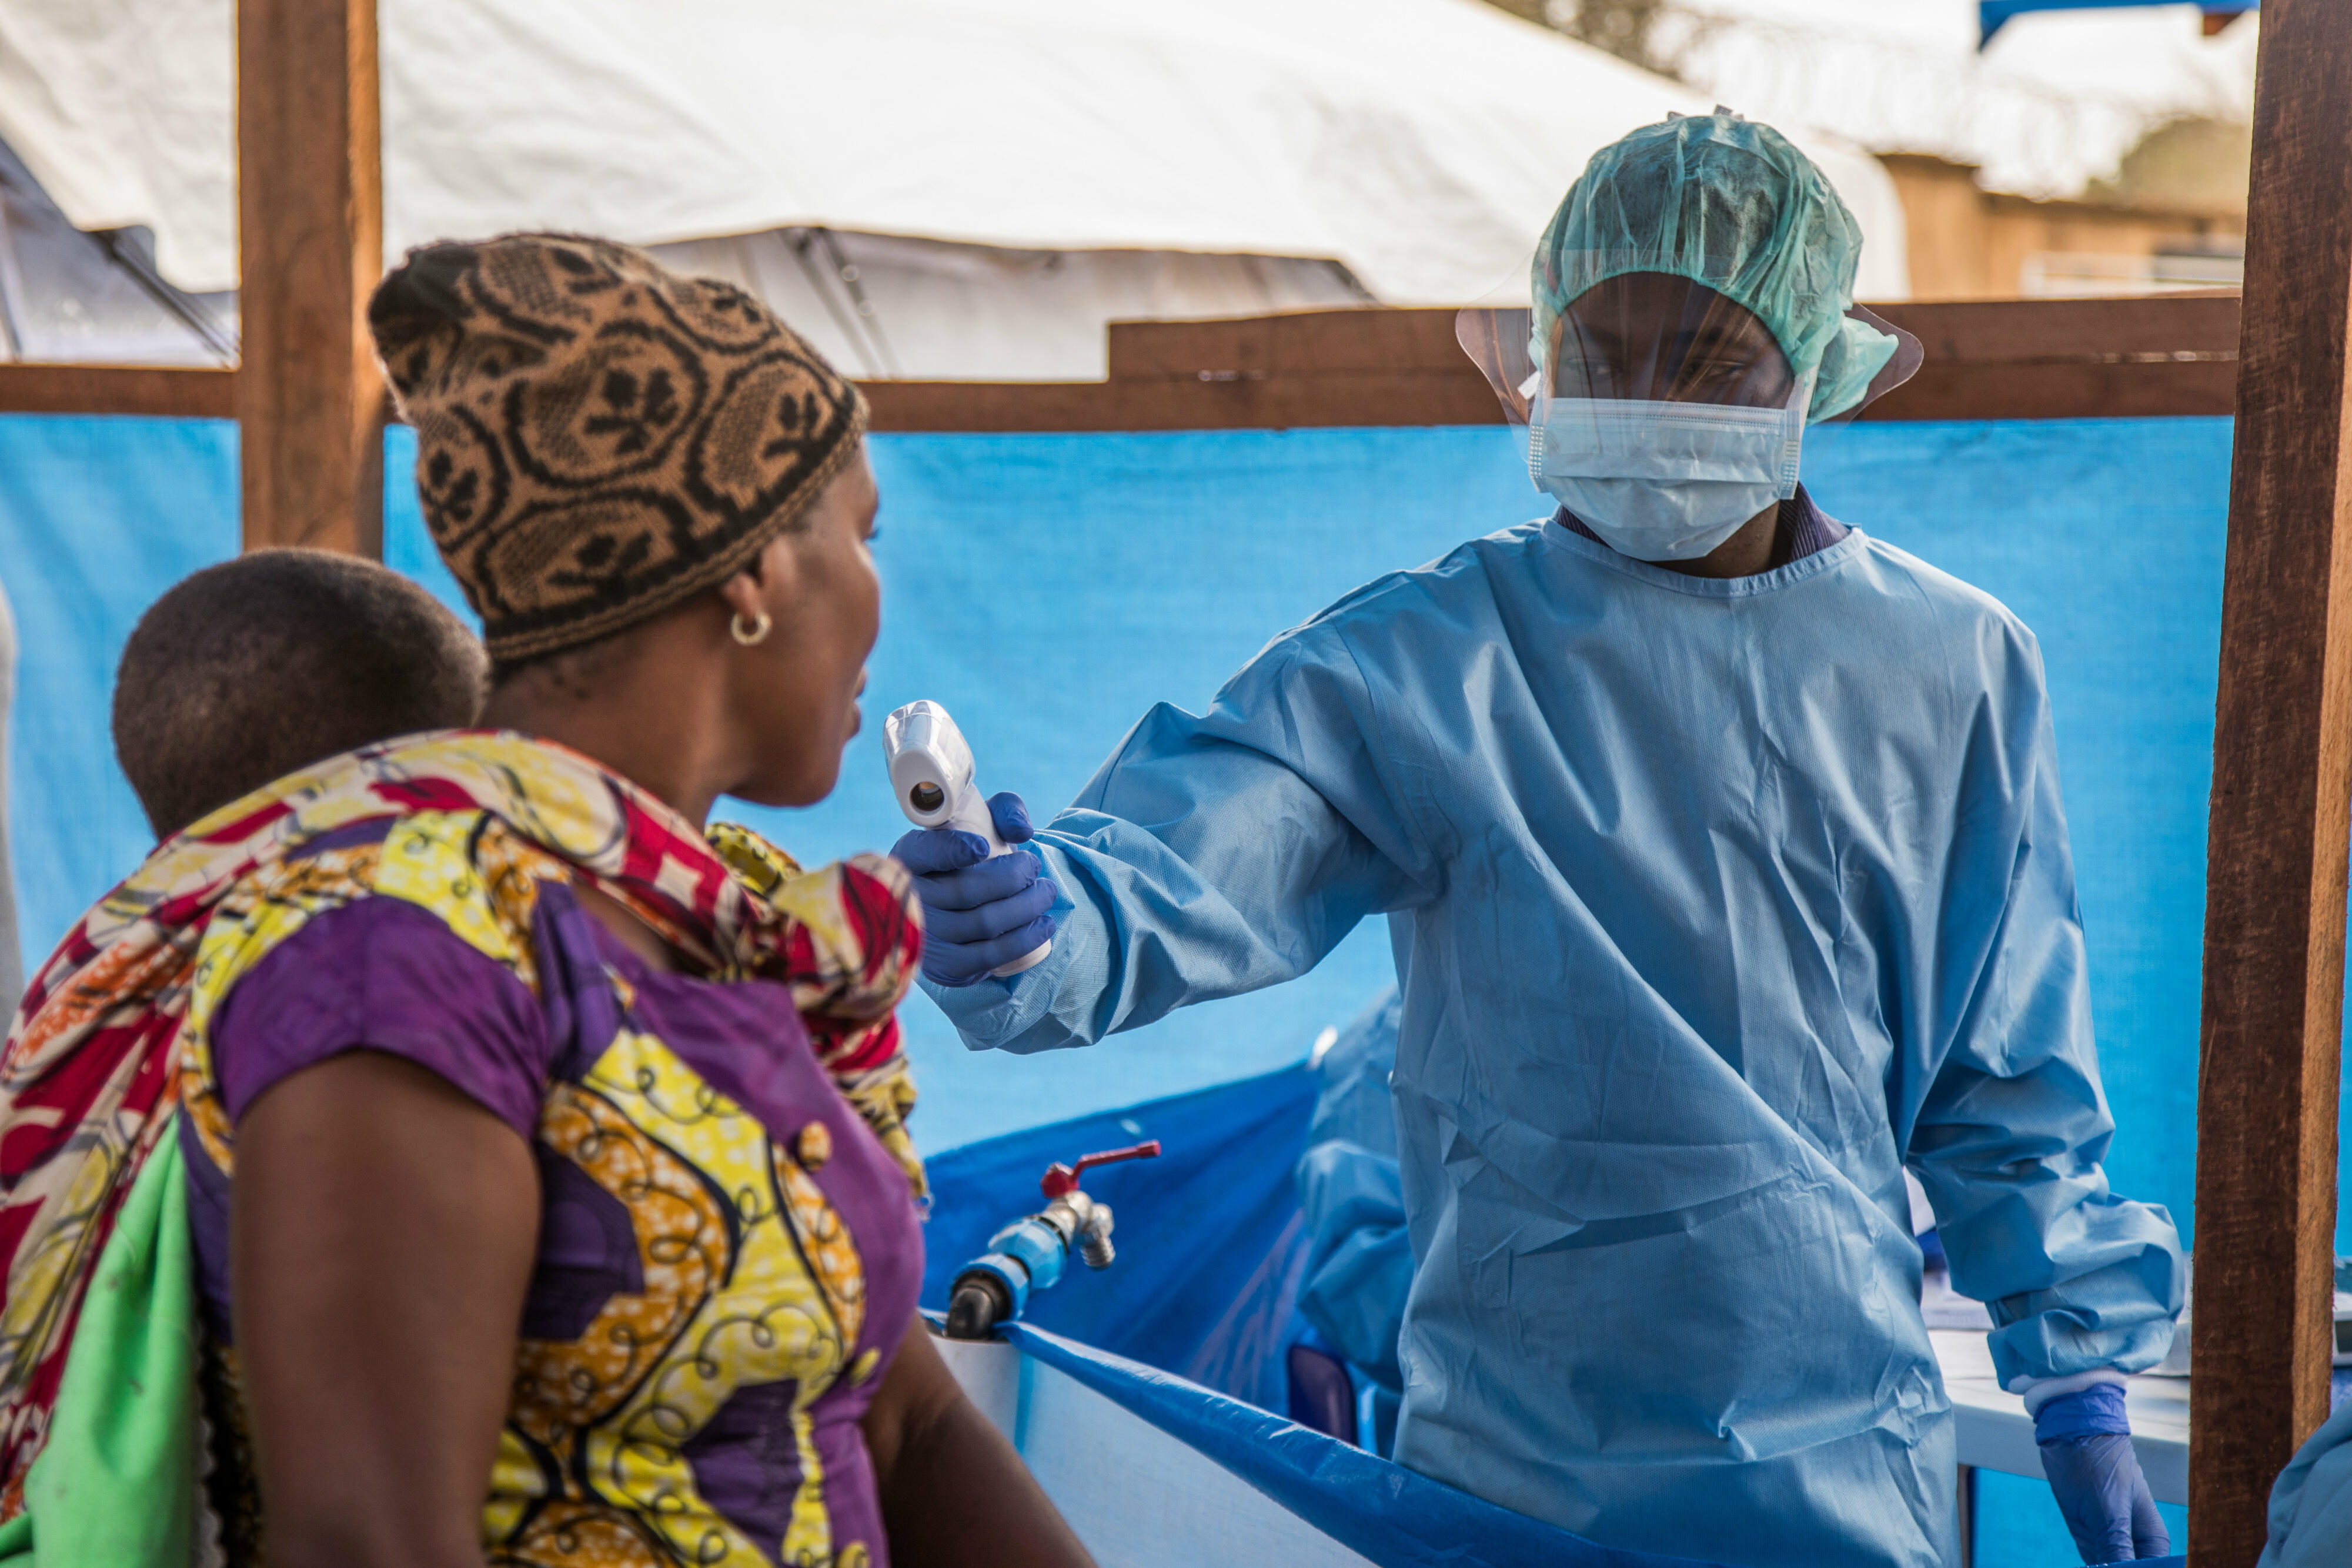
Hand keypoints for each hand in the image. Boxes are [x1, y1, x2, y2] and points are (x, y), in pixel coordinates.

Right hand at [891, 792, 1058, 986]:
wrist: (952, 910)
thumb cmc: (970, 859)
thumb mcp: (981, 821)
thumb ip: (1004, 810)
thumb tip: (1022, 832)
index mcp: (910, 857)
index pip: (925, 852)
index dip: (952, 850)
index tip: (982, 846)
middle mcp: (910, 899)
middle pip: (966, 890)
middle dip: (1013, 877)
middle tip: (1035, 866)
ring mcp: (927, 937)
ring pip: (984, 923)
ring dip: (1027, 906)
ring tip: (1046, 891)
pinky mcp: (946, 967)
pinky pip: (990, 956)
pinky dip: (1024, 939)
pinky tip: (1044, 924)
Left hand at [2037, 1388, 2168, 1563]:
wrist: (2069, 1434)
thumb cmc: (2097, 1465)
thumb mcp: (2107, 1510)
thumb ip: (2117, 1547)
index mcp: (2153, 1540)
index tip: (2115, 1563)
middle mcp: (2136, 1544)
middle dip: (2116, 1566)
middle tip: (2103, 1555)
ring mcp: (2112, 1541)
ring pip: (2109, 1567)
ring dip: (2102, 1565)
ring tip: (2093, 1544)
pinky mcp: (2092, 1536)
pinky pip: (2093, 1562)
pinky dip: (2090, 1564)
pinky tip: (2085, 1557)